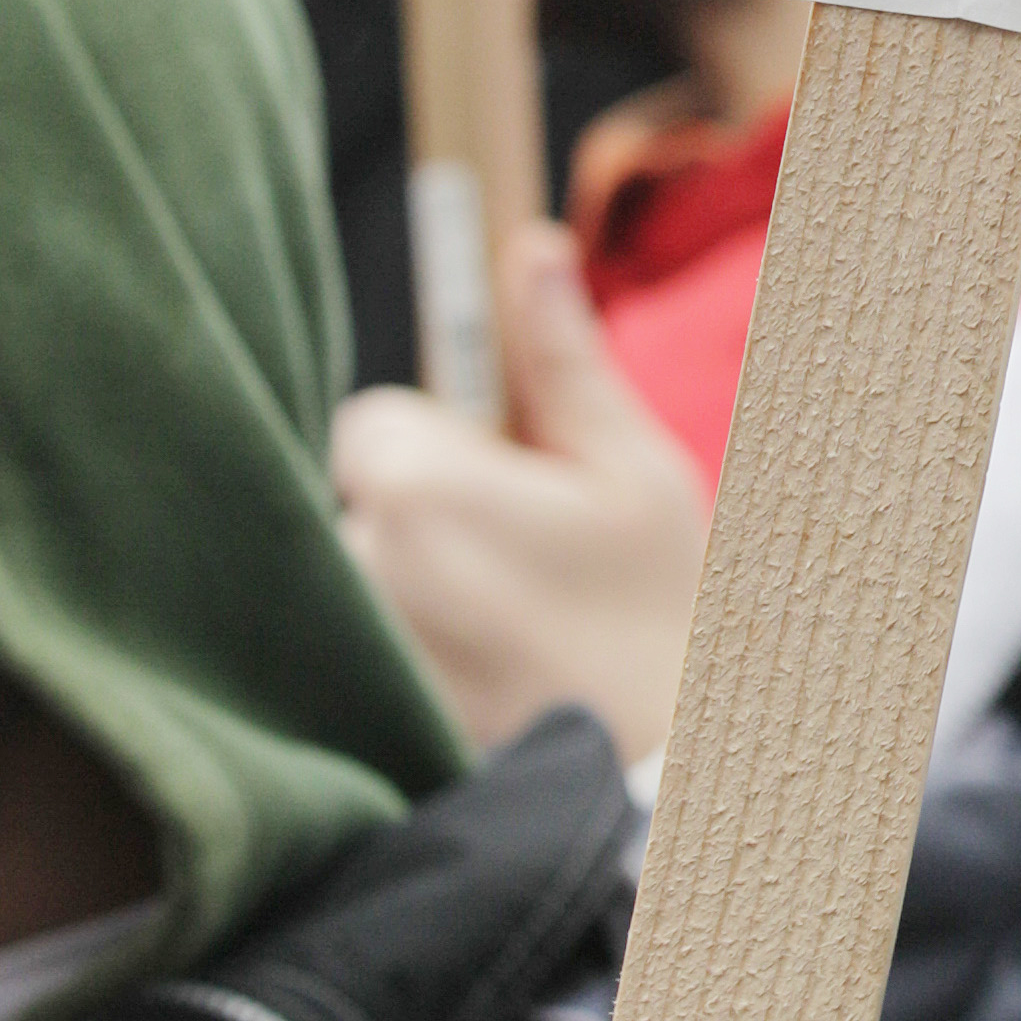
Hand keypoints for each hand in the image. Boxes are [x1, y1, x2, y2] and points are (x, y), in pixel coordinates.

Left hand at [333, 226, 705, 762]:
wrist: (663, 772)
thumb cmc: (658, 608)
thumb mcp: (632, 468)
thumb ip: (563, 358)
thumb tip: (530, 248)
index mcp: (420, 486)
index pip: (376, 421)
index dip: (445, 444)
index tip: (512, 482)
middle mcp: (364, 561)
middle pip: (364, 496)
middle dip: (429, 511)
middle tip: (527, 556)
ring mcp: (356, 642)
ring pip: (364, 570)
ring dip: (418, 580)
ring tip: (515, 618)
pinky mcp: (363, 705)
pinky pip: (365, 643)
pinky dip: (412, 647)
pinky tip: (490, 669)